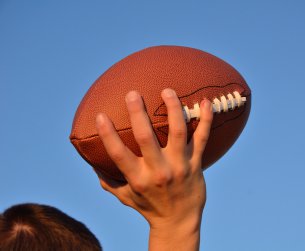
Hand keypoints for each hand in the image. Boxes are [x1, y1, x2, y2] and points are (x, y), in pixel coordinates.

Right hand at [95, 88, 212, 250]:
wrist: (178, 221)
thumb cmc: (149, 206)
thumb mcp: (124, 196)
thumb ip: (108, 180)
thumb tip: (91, 161)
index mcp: (138, 178)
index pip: (118, 154)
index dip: (108, 135)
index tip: (100, 115)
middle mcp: (159, 171)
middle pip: (146, 138)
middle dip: (138, 113)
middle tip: (132, 93)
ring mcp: (179, 166)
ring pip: (178, 132)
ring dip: (173, 109)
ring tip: (167, 90)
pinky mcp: (196, 163)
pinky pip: (203, 138)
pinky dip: (206, 119)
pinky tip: (205, 102)